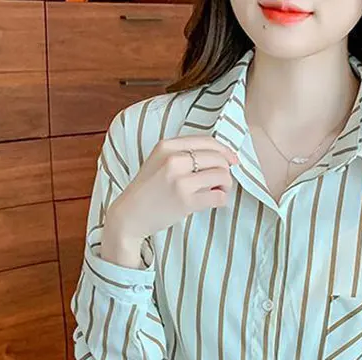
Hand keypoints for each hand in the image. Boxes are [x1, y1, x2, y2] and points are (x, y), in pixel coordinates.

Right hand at [102, 136, 237, 267]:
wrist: (129, 215)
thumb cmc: (147, 190)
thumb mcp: (159, 161)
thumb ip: (183, 154)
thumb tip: (220, 157)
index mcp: (167, 146)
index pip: (208, 141)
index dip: (225, 151)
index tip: (232, 160)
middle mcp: (174, 160)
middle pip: (218, 158)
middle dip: (225, 170)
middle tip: (221, 182)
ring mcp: (180, 181)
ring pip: (222, 176)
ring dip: (225, 185)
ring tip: (217, 191)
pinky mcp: (186, 201)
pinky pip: (218, 196)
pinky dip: (222, 199)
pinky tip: (214, 201)